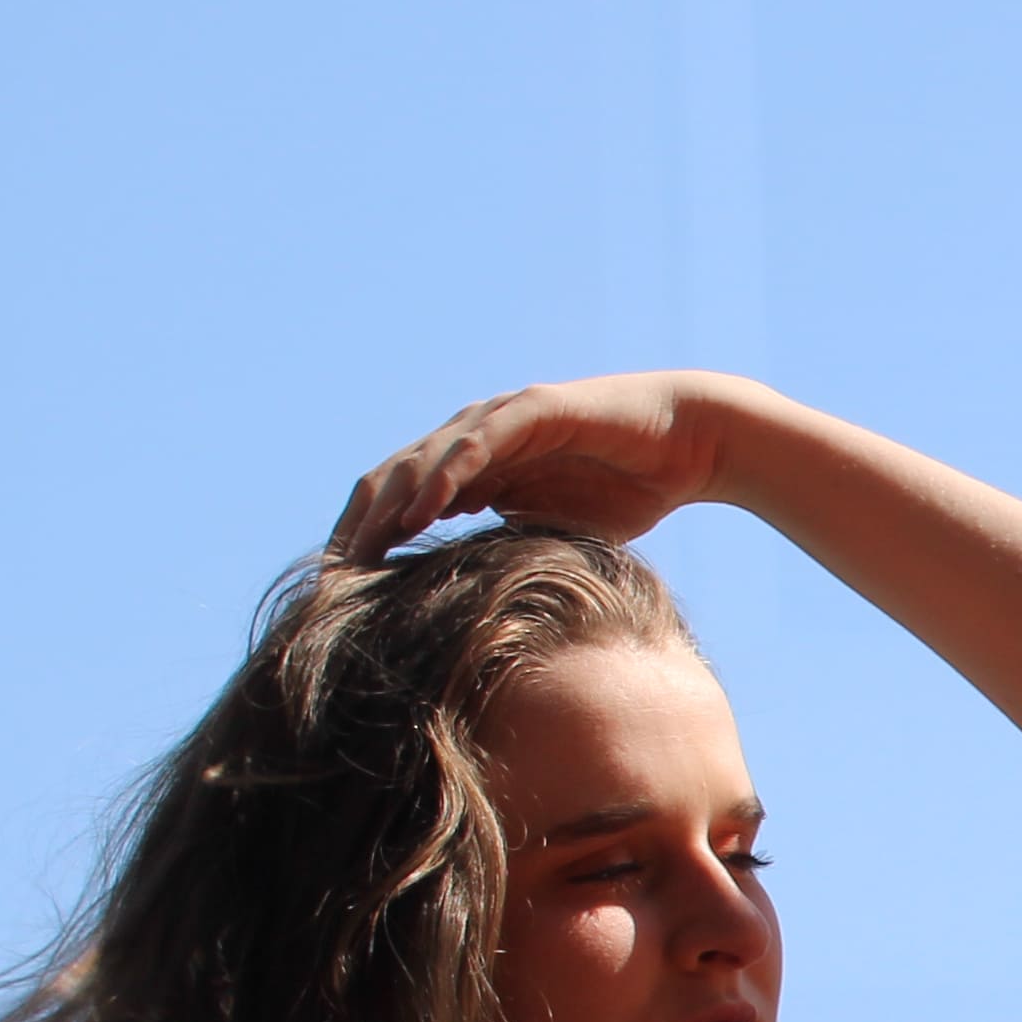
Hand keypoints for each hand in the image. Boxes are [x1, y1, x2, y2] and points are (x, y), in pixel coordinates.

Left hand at [324, 374, 747, 558]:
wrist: (689, 444)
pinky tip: (423, 512)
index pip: (398, 504)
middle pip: (391, 480)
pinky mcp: (531, 410)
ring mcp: (498, 421)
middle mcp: (472, 441)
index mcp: (472, 471)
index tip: (343, 592)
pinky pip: (475, 445)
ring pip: (422, 460)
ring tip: (362, 549)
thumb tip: (472, 610)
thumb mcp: (555, 536)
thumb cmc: (629, 490)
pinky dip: (445, 477)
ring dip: (389, 506)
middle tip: (333, 579)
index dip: (366, 542)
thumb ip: (510, 553)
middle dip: (358, 528)